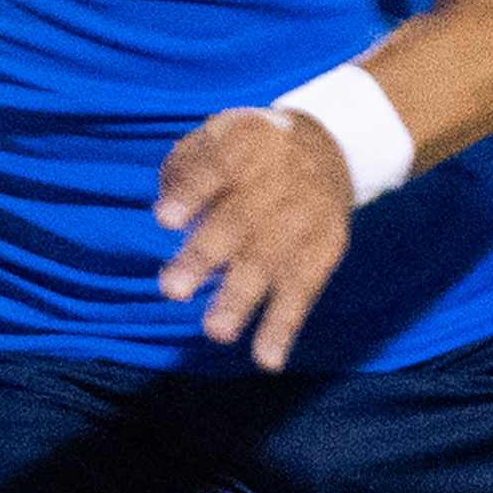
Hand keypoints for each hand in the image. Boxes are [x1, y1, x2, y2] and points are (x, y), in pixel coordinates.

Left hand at [153, 108, 356, 371]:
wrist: (328, 149)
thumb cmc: (249, 150)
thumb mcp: (218, 133)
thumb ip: (185, 165)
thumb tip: (166, 214)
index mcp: (245, 145)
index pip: (215, 167)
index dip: (191, 193)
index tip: (164, 221)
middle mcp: (277, 183)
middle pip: (237, 222)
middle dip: (204, 258)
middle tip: (172, 291)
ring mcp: (302, 220)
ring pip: (268, 262)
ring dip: (241, 300)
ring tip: (216, 333)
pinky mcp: (323, 251)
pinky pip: (303, 291)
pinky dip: (284, 326)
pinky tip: (266, 360)